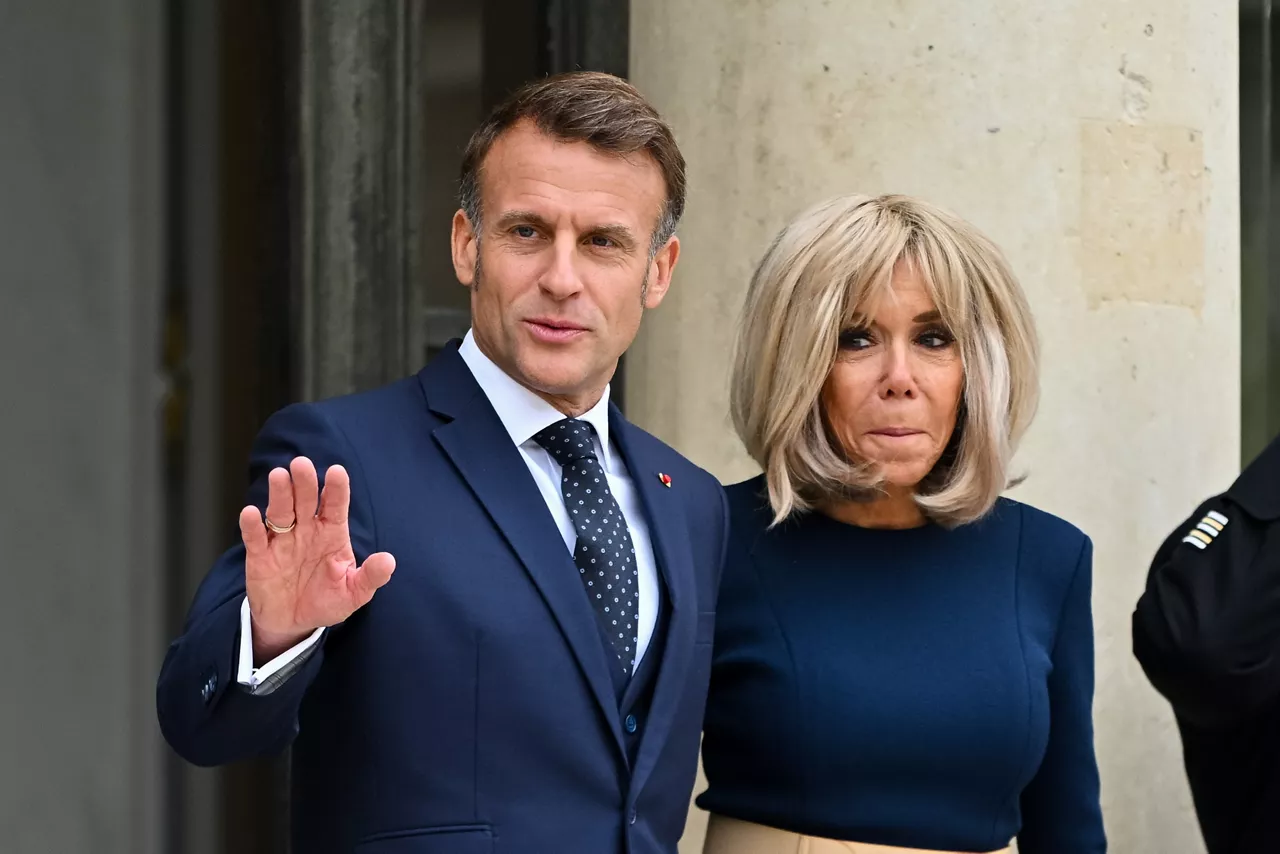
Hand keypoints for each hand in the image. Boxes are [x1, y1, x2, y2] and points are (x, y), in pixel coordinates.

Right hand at [239, 457, 394, 661]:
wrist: (293, 623)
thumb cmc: (326, 601)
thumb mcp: (354, 593)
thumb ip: (370, 577)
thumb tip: (389, 562)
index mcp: (331, 533)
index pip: (335, 506)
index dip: (336, 489)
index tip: (337, 472)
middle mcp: (306, 530)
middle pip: (305, 501)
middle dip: (304, 482)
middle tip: (302, 464)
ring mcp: (283, 541)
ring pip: (280, 512)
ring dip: (279, 494)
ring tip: (279, 476)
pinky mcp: (260, 556)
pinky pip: (256, 538)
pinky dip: (252, 526)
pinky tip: (251, 513)